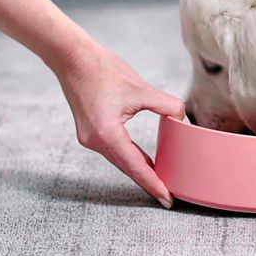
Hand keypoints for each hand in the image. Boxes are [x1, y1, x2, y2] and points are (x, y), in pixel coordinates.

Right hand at [54, 42, 184, 208]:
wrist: (73, 58)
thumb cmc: (103, 70)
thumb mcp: (141, 88)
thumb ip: (167, 105)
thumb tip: (182, 118)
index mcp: (107, 134)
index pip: (135, 166)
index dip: (153, 183)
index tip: (167, 198)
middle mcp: (95, 141)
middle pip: (127, 168)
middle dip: (149, 181)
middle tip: (169, 196)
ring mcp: (90, 138)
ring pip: (120, 161)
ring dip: (140, 170)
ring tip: (161, 181)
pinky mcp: (90, 132)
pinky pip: (114, 151)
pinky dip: (130, 158)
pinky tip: (144, 162)